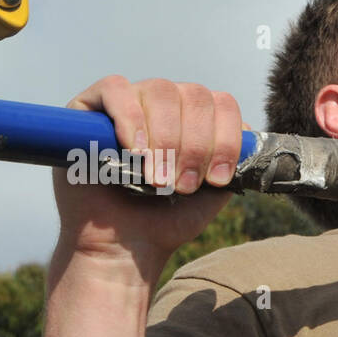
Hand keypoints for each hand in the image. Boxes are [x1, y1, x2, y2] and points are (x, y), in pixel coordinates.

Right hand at [51, 75, 245, 273]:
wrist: (125, 248)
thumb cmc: (166, 220)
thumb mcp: (213, 190)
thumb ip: (235, 161)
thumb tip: (249, 133)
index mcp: (195, 119)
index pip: (222, 103)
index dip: (226, 138)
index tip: (219, 178)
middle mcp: (164, 104)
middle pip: (194, 95)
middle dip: (196, 144)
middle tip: (184, 185)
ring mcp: (128, 102)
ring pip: (160, 90)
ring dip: (166, 138)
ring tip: (158, 180)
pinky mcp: (88, 108)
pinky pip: (115, 89)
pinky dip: (131, 118)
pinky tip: (135, 150)